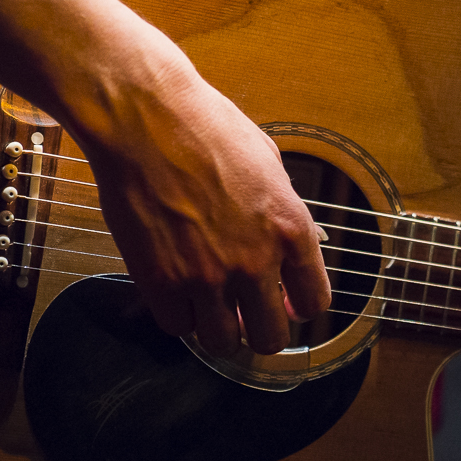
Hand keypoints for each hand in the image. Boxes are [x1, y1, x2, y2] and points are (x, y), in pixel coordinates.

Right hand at [80, 52, 330, 355]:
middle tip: (247, 314)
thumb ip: (283, 211)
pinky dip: (179, 315)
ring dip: (218, 328)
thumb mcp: (269, 164)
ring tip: (210, 305)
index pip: (314, 303)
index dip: (299, 308)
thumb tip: (293, 245)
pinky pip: (177, 326)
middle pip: (270, 338)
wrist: (146, 117)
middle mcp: (255, 260)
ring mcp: (207, 275)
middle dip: (261, 330)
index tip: (286, 304)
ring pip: (222, 342)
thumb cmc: (207, 128)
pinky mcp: (160, 280)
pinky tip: (177, 292)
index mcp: (291, 229)